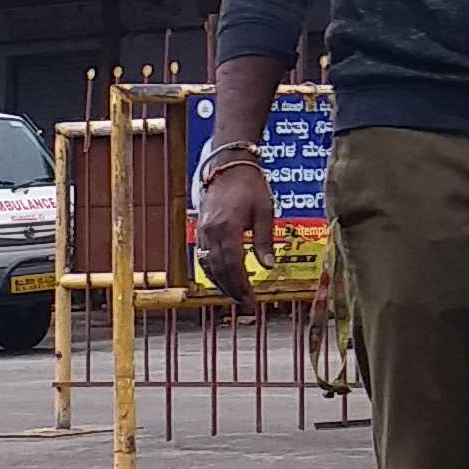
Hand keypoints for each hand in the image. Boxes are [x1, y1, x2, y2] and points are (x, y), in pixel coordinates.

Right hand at [190, 153, 271, 299]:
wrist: (228, 165)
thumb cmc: (250, 185)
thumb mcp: (264, 212)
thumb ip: (264, 240)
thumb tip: (268, 266)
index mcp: (227, 228)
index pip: (233, 265)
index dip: (241, 286)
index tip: (250, 301)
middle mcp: (211, 232)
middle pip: (219, 270)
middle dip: (232, 289)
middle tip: (245, 304)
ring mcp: (203, 231)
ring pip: (208, 265)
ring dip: (221, 283)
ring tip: (235, 295)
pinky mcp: (201, 229)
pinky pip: (203, 256)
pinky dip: (212, 271)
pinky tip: (222, 278)